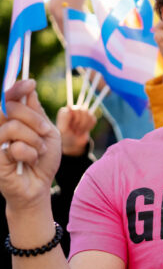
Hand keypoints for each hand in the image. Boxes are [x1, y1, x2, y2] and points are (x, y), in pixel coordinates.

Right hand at [0, 80, 60, 211]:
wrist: (40, 185)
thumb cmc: (44, 158)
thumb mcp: (48, 132)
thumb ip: (37, 113)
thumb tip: (29, 90)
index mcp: (11, 120)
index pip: (7, 99)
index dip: (17, 89)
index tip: (31, 83)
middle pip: (10, 108)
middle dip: (34, 119)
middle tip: (46, 131)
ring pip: (13, 127)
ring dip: (35, 139)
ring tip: (40, 150)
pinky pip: (15, 147)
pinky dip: (31, 153)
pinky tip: (30, 161)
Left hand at [56, 106, 96, 156]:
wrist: (73, 144)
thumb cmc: (66, 136)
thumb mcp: (63, 129)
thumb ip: (64, 118)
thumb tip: (69, 106)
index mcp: (65, 111)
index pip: (75, 108)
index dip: (76, 118)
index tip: (72, 126)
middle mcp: (73, 109)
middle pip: (83, 111)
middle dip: (81, 123)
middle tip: (75, 130)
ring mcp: (82, 113)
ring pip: (89, 114)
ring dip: (84, 126)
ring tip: (78, 131)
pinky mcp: (89, 117)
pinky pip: (93, 119)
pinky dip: (89, 127)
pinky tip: (83, 130)